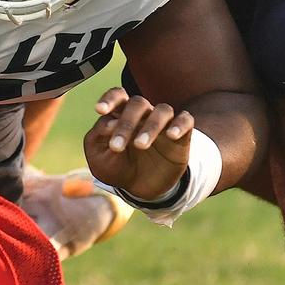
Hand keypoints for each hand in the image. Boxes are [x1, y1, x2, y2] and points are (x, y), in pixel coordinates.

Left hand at [84, 87, 191, 201]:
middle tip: (116, 147)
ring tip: (140, 145)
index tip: (99, 110)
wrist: (140, 188)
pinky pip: (186, 120)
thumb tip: (107, 122)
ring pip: (162, 110)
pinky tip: (172, 135)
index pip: (117, 96)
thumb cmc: (116, 167)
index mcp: (120, 114)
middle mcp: (143, 114)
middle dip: (126, 123)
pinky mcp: (181, 136)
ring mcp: (163, 123)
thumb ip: (97, 138)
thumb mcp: (99, 159)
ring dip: (151, 126)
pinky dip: (180, 124)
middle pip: (137, 104)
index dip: (109, 99)